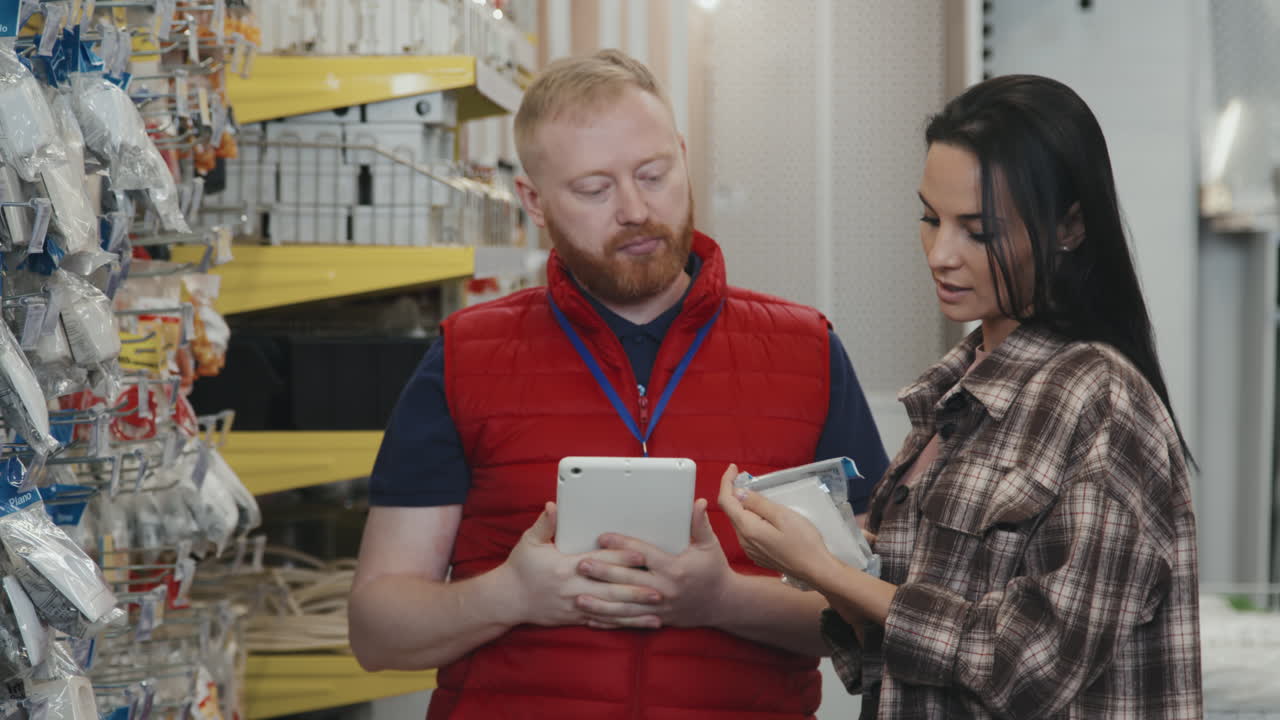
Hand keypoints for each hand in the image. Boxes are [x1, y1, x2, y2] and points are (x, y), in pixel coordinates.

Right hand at [497, 502, 663, 628]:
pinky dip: (623, 623)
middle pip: (611, 589)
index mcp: (565, 567)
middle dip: (636, 590)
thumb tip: (553, 506)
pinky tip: (640, 623)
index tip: (641, 556)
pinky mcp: (576, 618)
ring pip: (611, 610)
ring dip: (635, 611)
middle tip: (660, 590)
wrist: (507, 600)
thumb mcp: (529, 541)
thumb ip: (545, 524)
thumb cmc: (520, 568)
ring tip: (657, 611)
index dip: (621, 558)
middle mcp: (574, 589)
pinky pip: (604, 622)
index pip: (600, 561)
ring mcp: (576, 606)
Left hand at [575, 498, 732, 628]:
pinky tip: (592, 618)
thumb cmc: (715, 571)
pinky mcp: (656, 619)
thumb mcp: (710, 546)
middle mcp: (664, 589)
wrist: (724, 605)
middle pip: (628, 580)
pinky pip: (629, 621)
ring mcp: (659, 607)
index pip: (643, 554)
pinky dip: (610, 621)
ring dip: (601, 603)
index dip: (622, 545)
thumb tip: (698, 502)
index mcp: (674, 568)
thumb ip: (699, 524)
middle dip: (603, 572)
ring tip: (579, 597)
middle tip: (581, 564)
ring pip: (625, 606)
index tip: (603, 537)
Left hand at [717, 464, 833, 587]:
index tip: (733, 468)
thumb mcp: (783, 516)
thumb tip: (738, 492)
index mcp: (748, 528)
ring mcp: (750, 549)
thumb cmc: (804, 542)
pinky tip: (763, 514)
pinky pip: (748, 531)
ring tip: (755, 493)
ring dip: (743, 505)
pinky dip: (750, 518)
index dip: (726, 482)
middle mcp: (744, 540)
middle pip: (731, 511)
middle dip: (734, 492)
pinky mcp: (758, 554)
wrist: (816, 570)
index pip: (726, 501)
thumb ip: (758, 503)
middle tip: (744, 476)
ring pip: (740, 521)